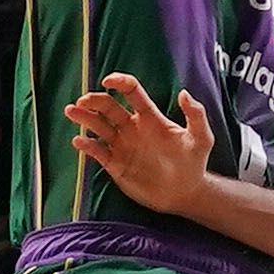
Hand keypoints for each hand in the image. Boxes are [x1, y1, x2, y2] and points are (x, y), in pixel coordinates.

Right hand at [66, 73, 219, 216]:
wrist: (186, 192)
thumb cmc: (194, 162)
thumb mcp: (202, 138)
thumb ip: (196, 115)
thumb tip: (184, 93)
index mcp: (150, 117)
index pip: (131, 92)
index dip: (119, 82)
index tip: (108, 81)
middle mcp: (132, 127)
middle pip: (108, 107)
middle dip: (94, 101)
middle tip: (82, 101)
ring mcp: (122, 145)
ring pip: (98, 126)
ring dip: (84, 117)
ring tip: (71, 111)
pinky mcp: (115, 164)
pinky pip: (98, 152)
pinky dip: (87, 146)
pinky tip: (79, 141)